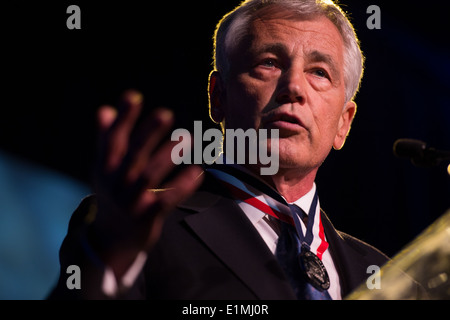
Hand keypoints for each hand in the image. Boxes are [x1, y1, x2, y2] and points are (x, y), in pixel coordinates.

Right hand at [91, 90, 202, 276]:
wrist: (112, 239)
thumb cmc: (113, 194)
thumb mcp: (105, 169)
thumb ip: (107, 140)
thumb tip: (104, 109)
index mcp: (106, 167)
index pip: (113, 139)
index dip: (123, 118)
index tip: (134, 96)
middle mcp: (116, 182)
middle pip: (132, 155)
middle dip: (147, 134)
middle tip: (165, 114)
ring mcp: (131, 201)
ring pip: (149, 176)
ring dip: (167, 156)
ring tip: (186, 138)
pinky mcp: (147, 216)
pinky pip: (166, 200)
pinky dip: (181, 186)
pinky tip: (197, 172)